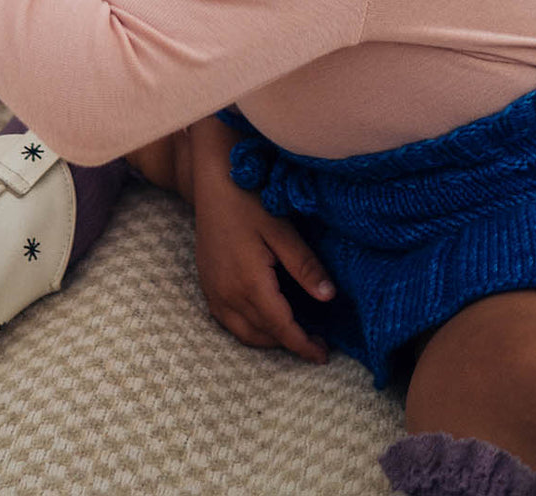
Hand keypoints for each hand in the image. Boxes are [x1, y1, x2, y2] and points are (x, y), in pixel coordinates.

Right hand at [190, 118, 332, 363]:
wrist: (211, 180)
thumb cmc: (248, 199)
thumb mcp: (281, 230)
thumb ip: (304, 266)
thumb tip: (329, 297)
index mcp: (249, 283)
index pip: (281, 328)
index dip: (303, 345)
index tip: (324, 355)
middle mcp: (227, 294)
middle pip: (262, 335)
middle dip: (288, 344)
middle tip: (315, 340)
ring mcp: (213, 289)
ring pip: (242, 332)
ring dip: (268, 338)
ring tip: (293, 331)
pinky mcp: (206, 282)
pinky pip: (227, 320)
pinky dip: (248, 327)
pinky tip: (264, 315)